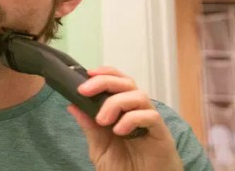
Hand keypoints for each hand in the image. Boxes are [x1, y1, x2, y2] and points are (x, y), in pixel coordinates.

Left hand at [68, 66, 182, 170]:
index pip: (118, 81)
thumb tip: (73, 106)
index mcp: (123, 111)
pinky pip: (150, 116)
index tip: (87, 74)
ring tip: (102, 120)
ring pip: (139, 95)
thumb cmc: (126, 168)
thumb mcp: (100, 148)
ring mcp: (150, 122)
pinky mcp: (161, 133)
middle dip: (104, 82)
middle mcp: (138, 111)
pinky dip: (132, 119)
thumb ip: (89, 128)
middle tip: (85, 92)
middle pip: (127, 82)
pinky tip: (120, 131)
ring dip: (116, 102)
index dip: (104, 73)